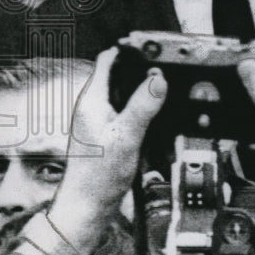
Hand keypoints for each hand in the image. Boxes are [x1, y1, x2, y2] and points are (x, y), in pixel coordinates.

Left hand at [49, 47, 166, 254]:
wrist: (87, 207)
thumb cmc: (97, 176)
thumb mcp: (127, 137)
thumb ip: (143, 105)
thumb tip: (158, 79)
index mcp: (91, 101)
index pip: (108, 60)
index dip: (130, 50)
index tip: (152, 48)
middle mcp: (92, 107)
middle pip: (118, 74)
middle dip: (141, 70)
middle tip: (166, 68)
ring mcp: (98, 120)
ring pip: (122, 93)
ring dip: (142, 90)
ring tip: (164, 91)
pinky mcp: (105, 134)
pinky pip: (125, 110)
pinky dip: (140, 108)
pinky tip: (154, 118)